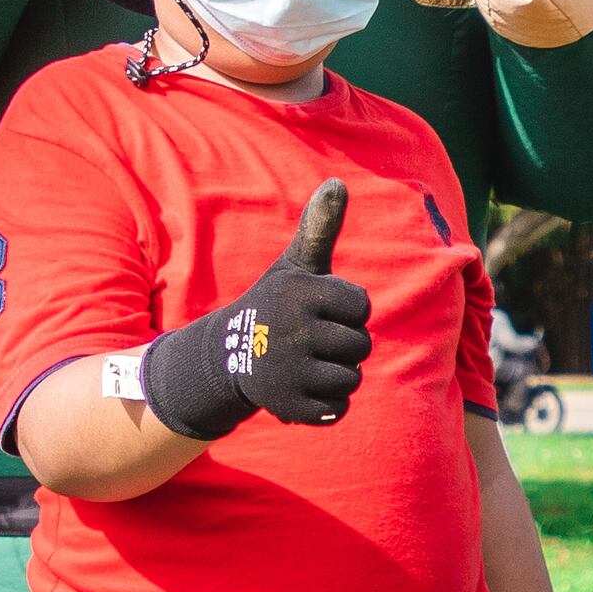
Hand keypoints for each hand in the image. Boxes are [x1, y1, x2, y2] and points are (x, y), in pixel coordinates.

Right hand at [136, 182, 370, 438]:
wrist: (230, 354)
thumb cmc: (276, 304)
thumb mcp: (294, 265)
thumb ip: (320, 227)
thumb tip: (337, 182)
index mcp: (301, 294)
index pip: (362, 307)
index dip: (348, 309)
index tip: (321, 309)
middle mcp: (293, 332)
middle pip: (360, 345)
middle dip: (343, 343)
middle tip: (311, 338)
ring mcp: (289, 372)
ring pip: (351, 378)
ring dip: (337, 373)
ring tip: (307, 362)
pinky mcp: (288, 406)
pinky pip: (337, 409)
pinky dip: (327, 403)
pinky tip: (303, 387)